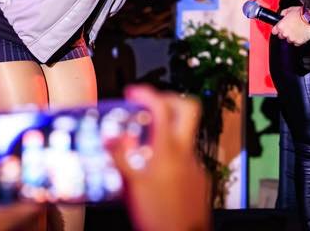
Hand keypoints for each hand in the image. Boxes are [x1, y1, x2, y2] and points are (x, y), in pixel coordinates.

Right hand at [105, 86, 210, 230]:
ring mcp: (195, 164)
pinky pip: (186, 156)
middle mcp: (185, 152)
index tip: (134, 92)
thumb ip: (120, 157)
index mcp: (168, 149)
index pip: (162, 106)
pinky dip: (172, 154)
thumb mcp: (131, 185)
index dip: (147, 93)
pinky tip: (156, 169)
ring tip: (145, 142)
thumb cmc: (158, 216)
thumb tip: (109, 136)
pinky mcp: (199, 178)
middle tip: (150, 105)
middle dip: (169, 99)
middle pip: (188, 108)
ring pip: (186, 134)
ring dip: (168, 130)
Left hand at [271, 6, 309, 45]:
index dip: (277, 30)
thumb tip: (282, 15)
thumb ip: (283, 13)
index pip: (274, 32)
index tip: (280, 29)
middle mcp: (285, 33)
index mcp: (281, 26)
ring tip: (297, 31)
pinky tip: (301, 35)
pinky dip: (298, 40)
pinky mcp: (299, 42)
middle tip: (291, 29)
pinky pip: (297, 43)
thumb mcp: (289, 10)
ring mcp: (292, 38)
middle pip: (281, 36)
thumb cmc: (301, 13)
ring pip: (289, 40)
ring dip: (292, 37)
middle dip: (285, 33)